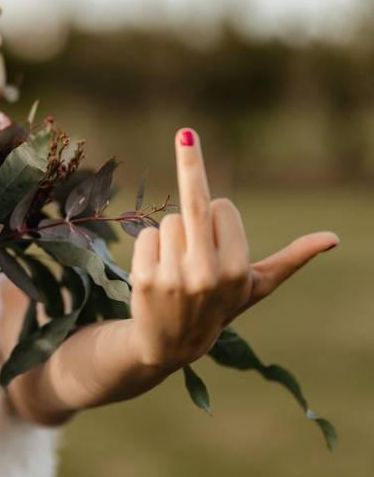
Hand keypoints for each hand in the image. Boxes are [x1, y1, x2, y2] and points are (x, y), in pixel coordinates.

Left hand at [127, 128, 337, 371]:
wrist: (169, 344)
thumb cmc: (218, 307)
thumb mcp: (256, 286)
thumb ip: (292, 259)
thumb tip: (333, 238)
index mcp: (237, 270)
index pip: (222, 208)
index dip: (220, 218)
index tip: (218, 241)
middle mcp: (206, 273)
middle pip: (196, 203)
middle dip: (192, 162)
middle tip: (186, 132)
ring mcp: (173, 276)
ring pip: (169, 220)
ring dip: (172, 236)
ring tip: (176, 268)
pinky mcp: (143, 278)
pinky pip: (146, 234)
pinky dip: (149, 246)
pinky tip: (156, 272)